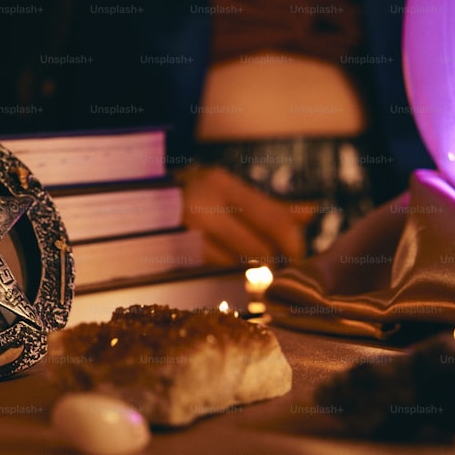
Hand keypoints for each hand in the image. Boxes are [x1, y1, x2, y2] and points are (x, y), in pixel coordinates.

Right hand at [180, 165, 314, 266]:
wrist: (142, 201)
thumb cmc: (194, 193)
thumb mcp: (230, 189)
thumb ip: (271, 204)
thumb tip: (312, 212)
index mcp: (221, 184)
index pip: (274, 220)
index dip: (293, 243)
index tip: (297, 254)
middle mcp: (202, 207)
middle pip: (259, 249)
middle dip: (273, 260)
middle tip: (278, 263)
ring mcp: (185, 234)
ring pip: (238, 264)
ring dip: (249, 267)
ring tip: (250, 259)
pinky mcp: (176, 255)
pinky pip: (216, 270)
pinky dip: (228, 269)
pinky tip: (227, 261)